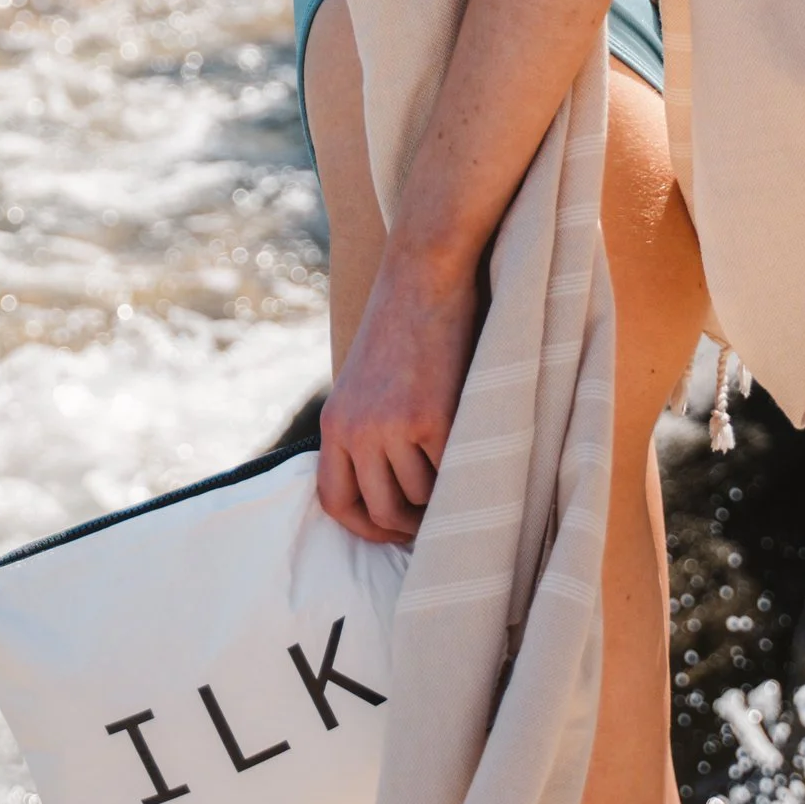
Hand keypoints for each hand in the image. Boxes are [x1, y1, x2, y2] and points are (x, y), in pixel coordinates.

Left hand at [316, 243, 479, 544]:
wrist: (425, 273)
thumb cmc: (404, 326)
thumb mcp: (366, 383)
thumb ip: (368, 432)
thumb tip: (392, 492)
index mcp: (334, 422)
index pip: (334, 502)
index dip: (364, 529)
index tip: (394, 529)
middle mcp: (356, 429)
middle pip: (381, 512)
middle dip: (411, 525)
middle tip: (437, 516)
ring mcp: (393, 426)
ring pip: (420, 497)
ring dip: (441, 493)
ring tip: (456, 466)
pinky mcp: (433, 418)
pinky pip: (449, 474)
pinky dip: (463, 470)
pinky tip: (470, 446)